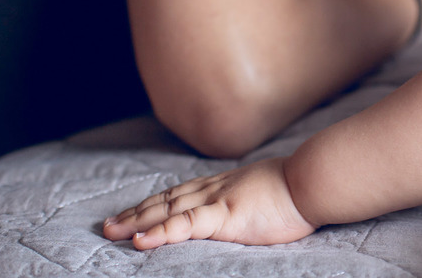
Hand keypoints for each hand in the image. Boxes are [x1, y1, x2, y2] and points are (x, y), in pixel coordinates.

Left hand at [102, 157, 313, 248]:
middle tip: (108, 225)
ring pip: (168, 211)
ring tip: (112, 232)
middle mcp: (215, 189)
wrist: (313, 180)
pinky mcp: (225, 216)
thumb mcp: (266, 190)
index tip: (134, 211)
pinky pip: (186, 225)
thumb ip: (248, 198)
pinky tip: (141, 241)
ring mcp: (218, 201)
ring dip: (137, 222)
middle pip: (166, 200)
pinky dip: (160, 232)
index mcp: (224, 184)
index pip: (181, 193)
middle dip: (135, 212)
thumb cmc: (299, 188)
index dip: (155, 203)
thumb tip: (247, 206)